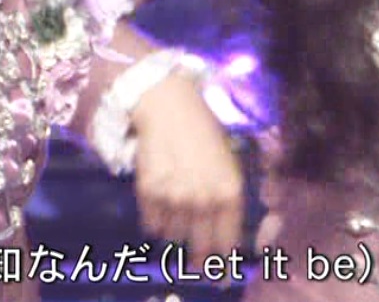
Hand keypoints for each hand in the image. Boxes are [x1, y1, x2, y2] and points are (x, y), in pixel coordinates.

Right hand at [130, 73, 244, 262]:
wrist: (168, 108)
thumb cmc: (204, 133)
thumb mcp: (229, 164)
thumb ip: (230, 199)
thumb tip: (229, 232)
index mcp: (229, 193)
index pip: (227, 243)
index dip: (222, 260)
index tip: (218, 269)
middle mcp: (203, 200)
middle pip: (200, 247)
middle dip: (198, 259)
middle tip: (194, 263)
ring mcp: (174, 198)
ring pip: (174, 236)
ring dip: (175, 233)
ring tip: (175, 218)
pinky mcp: (148, 192)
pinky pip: (152, 224)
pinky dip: (155, 221)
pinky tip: (159, 207)